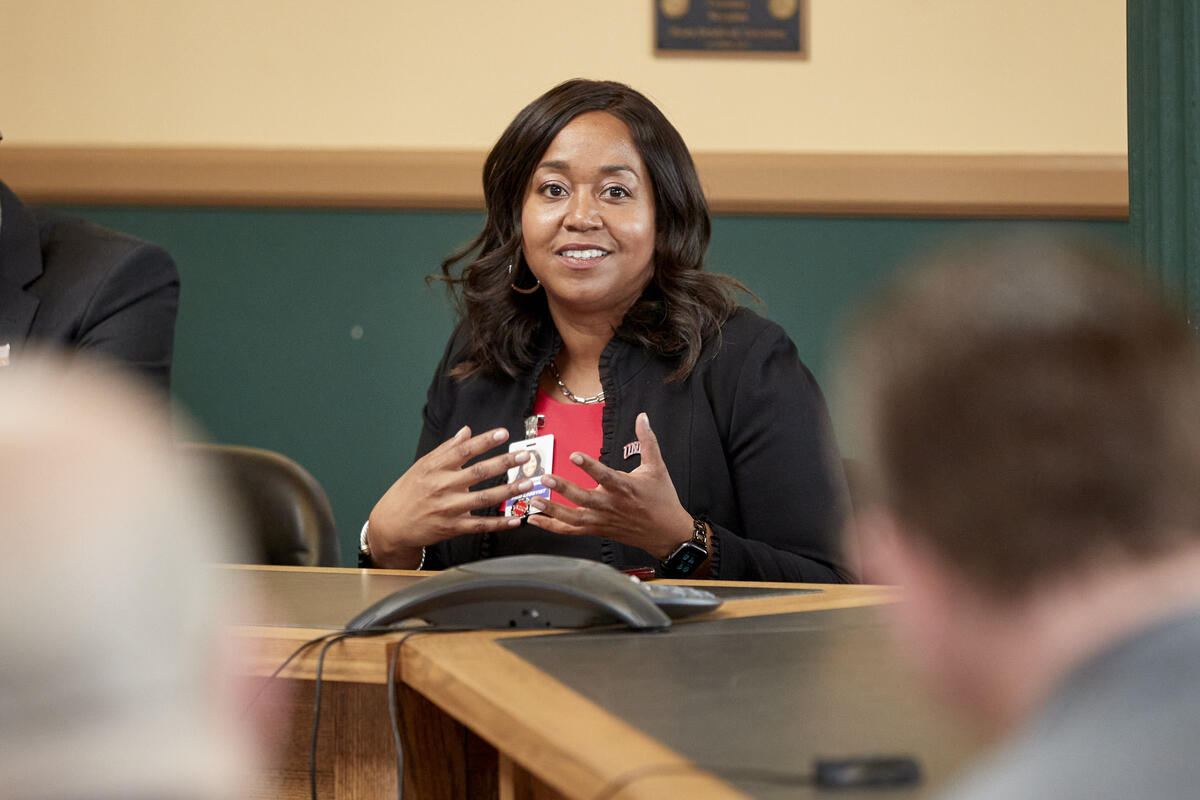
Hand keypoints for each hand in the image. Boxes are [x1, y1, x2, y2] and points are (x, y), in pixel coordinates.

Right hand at [367, 426, 532, 567]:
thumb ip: (447, 449)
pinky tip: (515, 518)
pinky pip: (480, 525)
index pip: (464, 450)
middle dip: (504, 463)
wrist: (391, 524)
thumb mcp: (422, 466)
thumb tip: (466, 431)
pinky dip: (499, 523)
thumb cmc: (408, 492)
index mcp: (434, 468)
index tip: (504, 433)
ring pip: (483, 499)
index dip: (485, 441)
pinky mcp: (452, 528)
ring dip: (508, 491)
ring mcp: (448, 509)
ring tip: (527, 483)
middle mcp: (441, 487)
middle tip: (524, 456)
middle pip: (478, 473)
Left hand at [525, 413, 694, 559]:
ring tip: (534, 500)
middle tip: (545, 478)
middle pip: (584, 498)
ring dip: (552, 509)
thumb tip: (642, 417)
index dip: (589, 466)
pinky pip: (572, 530)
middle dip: (563, 488)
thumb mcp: (657, 467)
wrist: (667, 533)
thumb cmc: (662, 499)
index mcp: (625, 488)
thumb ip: (647, 441)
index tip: (574, 455)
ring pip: (574, 517)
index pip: (604, 476)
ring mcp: (603, 520)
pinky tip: (534, 519)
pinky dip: (552, 526)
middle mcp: (611, 505)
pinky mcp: (598, 529)